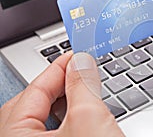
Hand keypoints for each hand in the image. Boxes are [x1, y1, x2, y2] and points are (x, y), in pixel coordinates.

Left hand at [0, 52, 124, 136]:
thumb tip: (81, 62)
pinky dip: (70, 117)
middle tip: (79, 71)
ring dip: (65, 100)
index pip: (31, 92)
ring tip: (84, 89)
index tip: (75, 55)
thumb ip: (81, 84)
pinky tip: (84, 112)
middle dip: (58, 85)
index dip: (57, 69)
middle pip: (33, 105)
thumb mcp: (88, 117)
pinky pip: (56, 131)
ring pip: (45, 119)